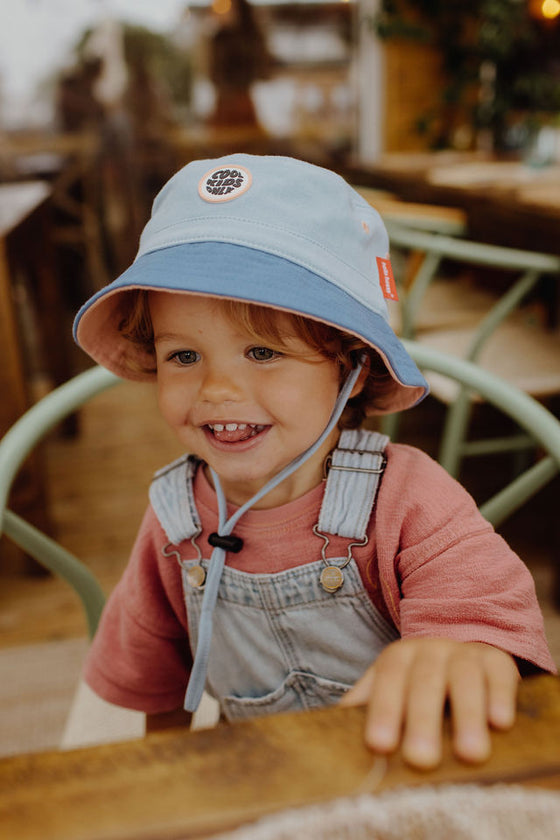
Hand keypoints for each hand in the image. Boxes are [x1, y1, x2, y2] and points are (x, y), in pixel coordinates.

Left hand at [340, 638, 518, 769]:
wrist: (461, 649)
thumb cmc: (416, 683)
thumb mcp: (388, 687)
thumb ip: (363, 707)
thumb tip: (326, 736)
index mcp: (398, 658)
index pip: (387, 681)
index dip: (383, 711)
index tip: (378, 746)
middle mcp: (430, 651)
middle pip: (424, 682)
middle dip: (422, 720)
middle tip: (420, 760)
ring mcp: (465, 654)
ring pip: (464, 679)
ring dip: (467, 716)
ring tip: (468, 754)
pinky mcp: (497, 662)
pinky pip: (499, 676)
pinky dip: (500, 698)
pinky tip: (500, 724)